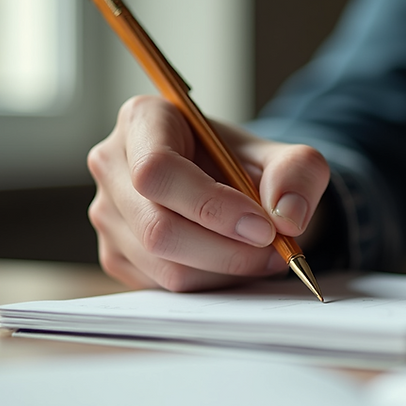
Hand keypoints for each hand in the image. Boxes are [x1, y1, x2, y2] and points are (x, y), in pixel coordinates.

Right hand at [87, 96, 329, 290]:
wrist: (232, 188)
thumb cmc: (247, 165)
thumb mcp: (286, 156)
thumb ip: (298, 174)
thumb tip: (287, 217)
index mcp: (143, 119)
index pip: (157, 169)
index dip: (211, 205)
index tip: (262, 226)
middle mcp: (112, 164)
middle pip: (157, 227)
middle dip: (226, 250)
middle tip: (274, 250)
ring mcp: (107, 212)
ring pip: (163, 265)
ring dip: (225, 270)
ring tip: (263, 256)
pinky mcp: (115, 253)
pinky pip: (162, 286)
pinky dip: (210, 283)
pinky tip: (233, 262)